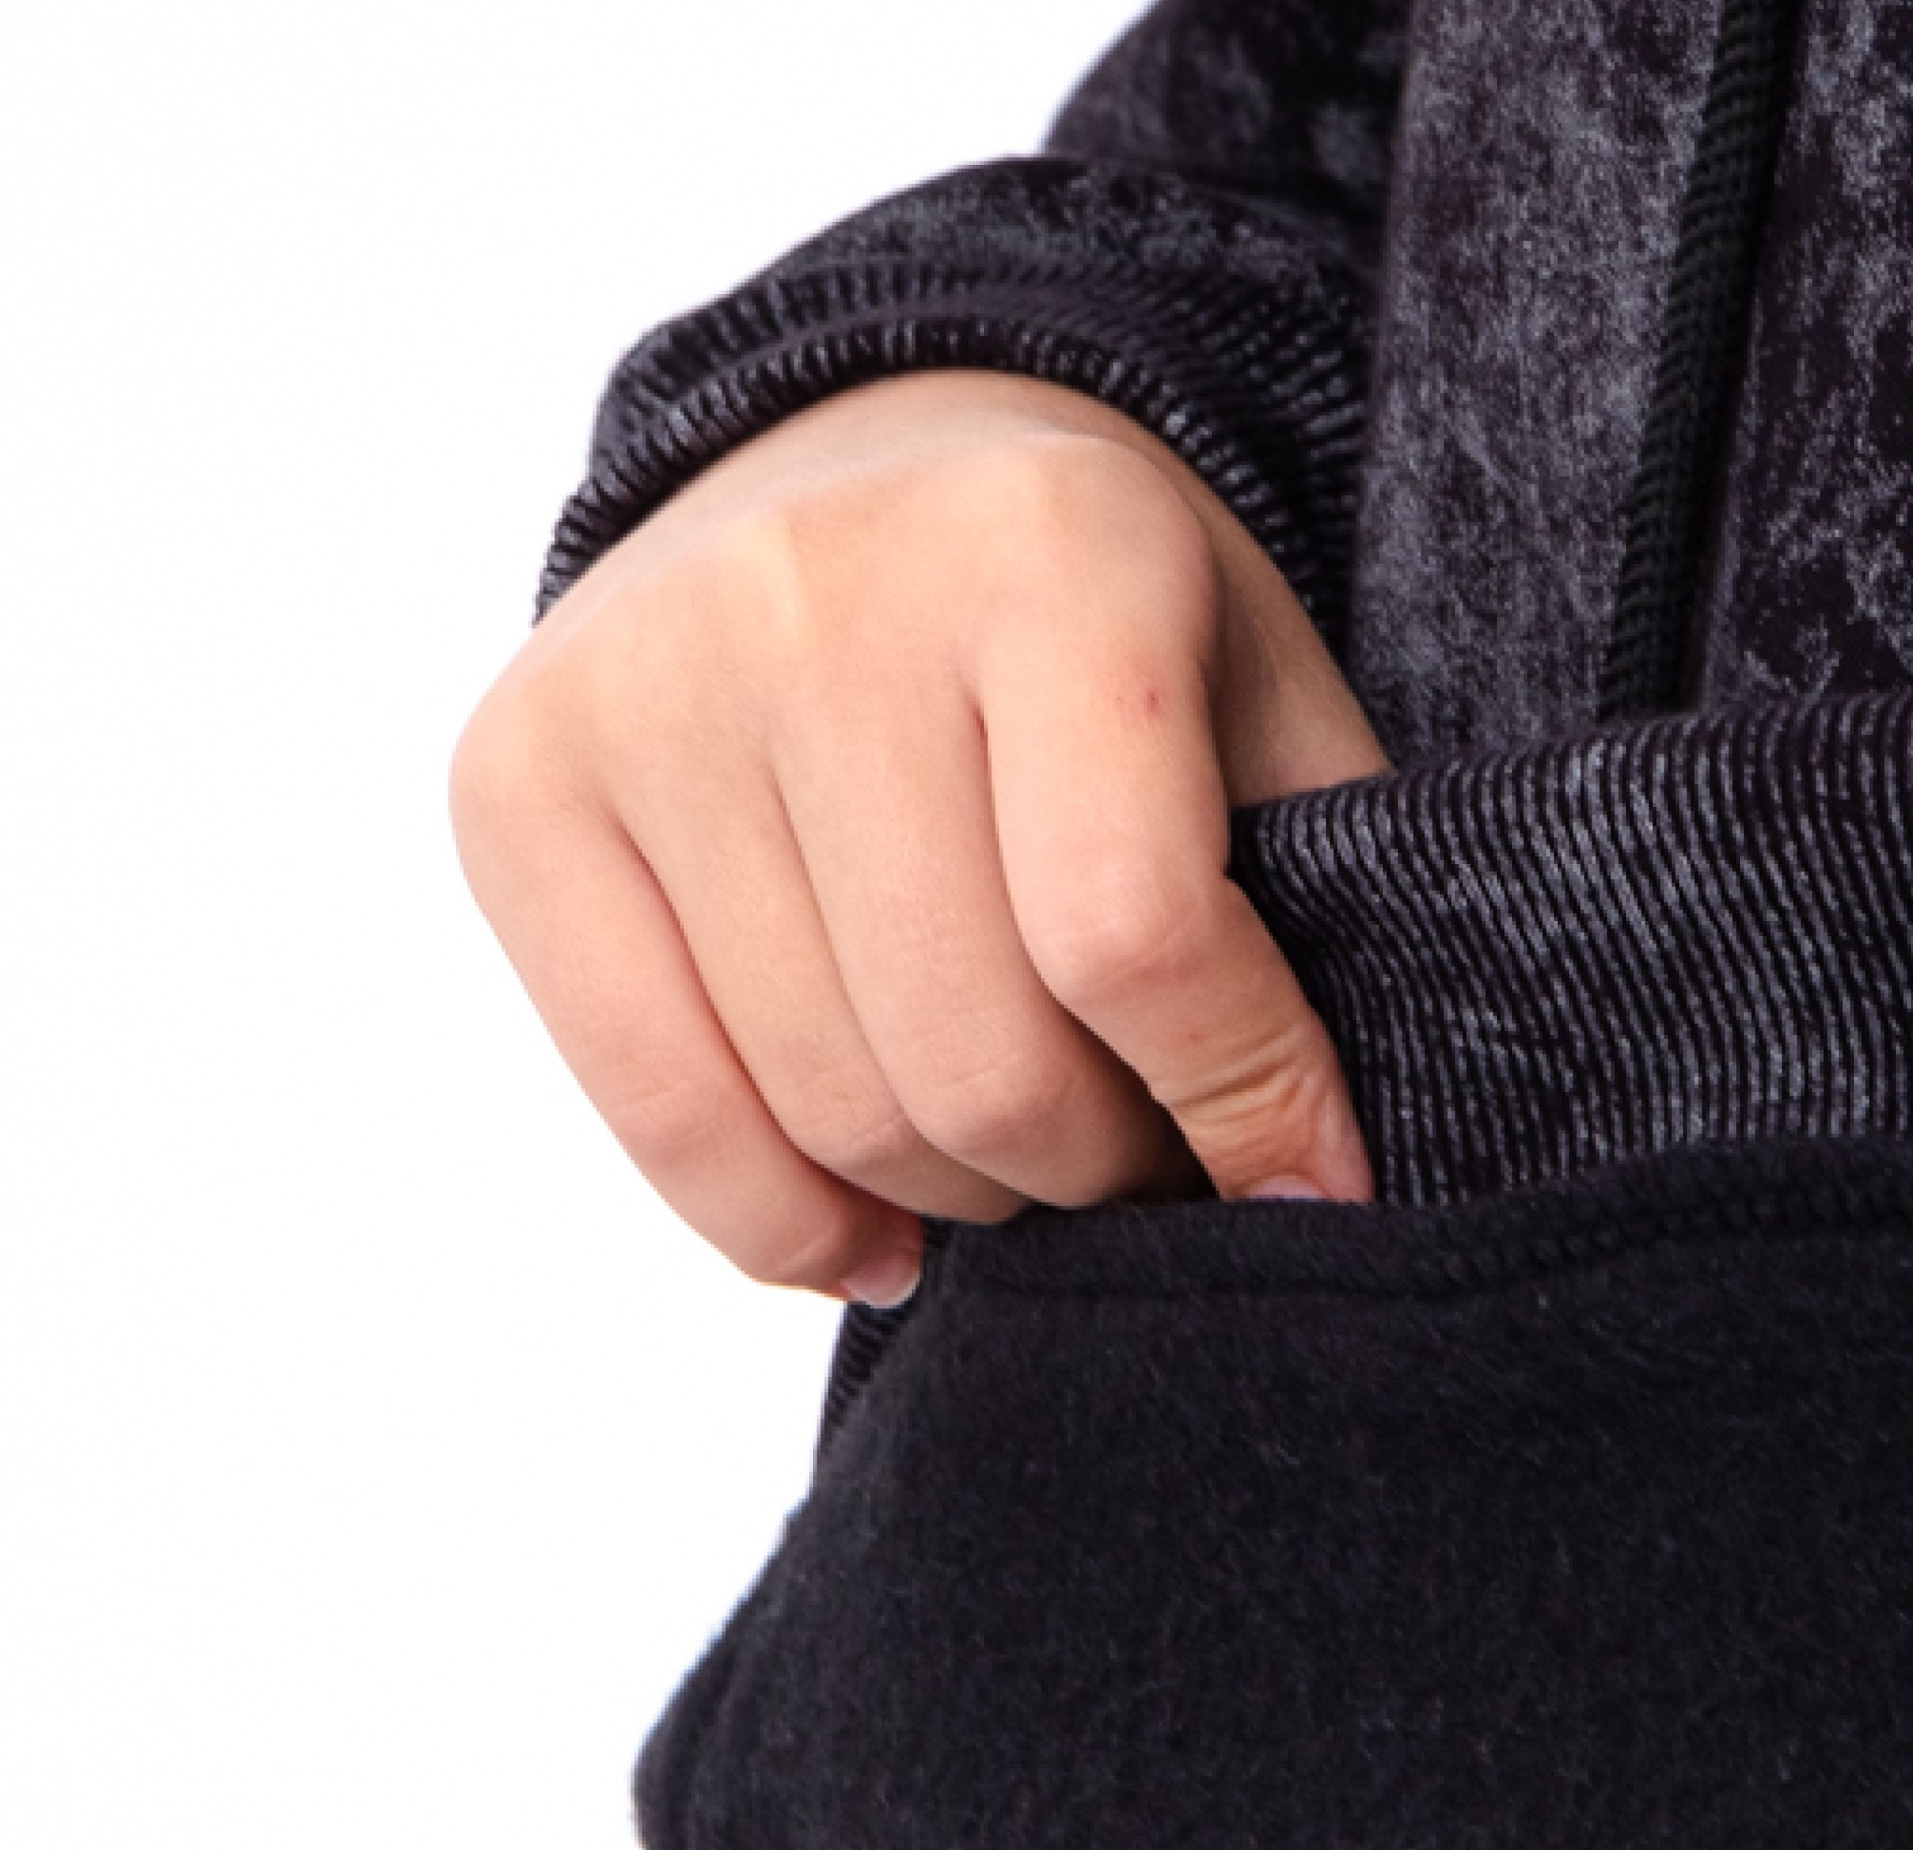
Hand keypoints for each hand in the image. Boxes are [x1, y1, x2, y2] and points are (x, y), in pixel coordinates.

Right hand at [450, 369, 1387, 1304]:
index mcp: (1046, 549)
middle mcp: (815, 597)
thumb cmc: (1094, 621)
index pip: (1135, 936)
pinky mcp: (516, 784)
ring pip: (829, 1112)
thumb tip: (1305, 1190)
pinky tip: (876, 1236)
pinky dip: (785, 1226)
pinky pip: (657, 1112)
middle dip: (1096, 1171)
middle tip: (1142, 1164)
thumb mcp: (1254, 697)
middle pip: (974, 1057)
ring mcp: (640, 690)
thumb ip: (1314, 905)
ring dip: (960, 1199)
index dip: (1240, 1106)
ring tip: (1022, 1164)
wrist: (862, 469)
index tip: (1301, 1185)